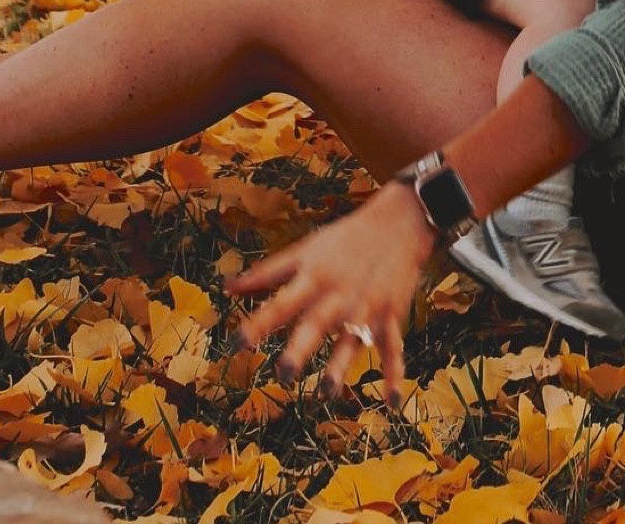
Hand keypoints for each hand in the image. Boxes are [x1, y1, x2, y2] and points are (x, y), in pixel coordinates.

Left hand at [228, 180, 434, 403]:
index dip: (258, 324)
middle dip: (301, 348)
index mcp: (314, 277)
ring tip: (326, 393)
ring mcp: (366, 306)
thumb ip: (266, 274)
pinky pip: (392, 348)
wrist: (398, 223)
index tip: (235, 346)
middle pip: (316, 323)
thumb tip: (226, 288)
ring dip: (340, 366)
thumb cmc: (343, 240)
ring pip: (352, 340)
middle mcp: (338, 294)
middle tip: (284, 374)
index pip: (280, 303)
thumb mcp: (305, 251)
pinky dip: (394, 374)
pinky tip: (391, 401)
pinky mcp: (390, 315)